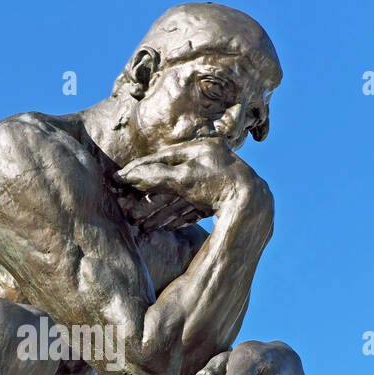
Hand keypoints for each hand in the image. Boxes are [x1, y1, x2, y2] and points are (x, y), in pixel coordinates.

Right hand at [111, 138, 241, 215]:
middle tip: (129, 203)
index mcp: (203, 148)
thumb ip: (155, 176)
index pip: (163, 158)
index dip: (141, 169)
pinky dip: (179, 215)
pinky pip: (193, 207)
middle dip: (149, 195)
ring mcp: (217, 181)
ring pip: (180, 196)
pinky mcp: (222, 200)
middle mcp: (211, 161)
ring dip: (161, 210)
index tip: (121, 177)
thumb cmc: (217, 186)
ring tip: (142, 222)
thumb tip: (127, 176)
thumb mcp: (182, 179)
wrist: (252, 207)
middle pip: (171, 179)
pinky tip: (167, 226)